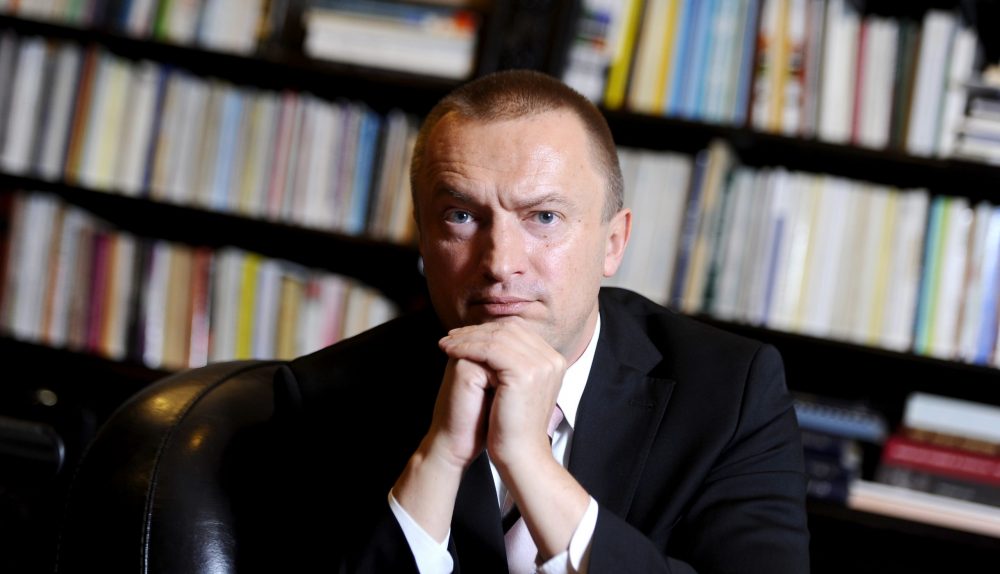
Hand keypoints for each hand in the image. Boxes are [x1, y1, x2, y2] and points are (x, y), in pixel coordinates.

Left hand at [438, 318, 566, 469]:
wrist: (519, 454)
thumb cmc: (511, 425)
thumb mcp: (514, 387)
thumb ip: (510, 361)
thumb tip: (490, 337)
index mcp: (553, 360)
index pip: (517, 331)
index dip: (488, 330)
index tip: (463, 335)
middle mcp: (552, 359)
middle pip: (508, 330)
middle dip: (476, 331)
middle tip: (451, 336)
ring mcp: (541, 364)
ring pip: (497, 337)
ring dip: (467, 338)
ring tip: (446, 344)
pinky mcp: (525, 372)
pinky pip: (489, 349)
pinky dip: (466, 347)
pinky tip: (450, 352)